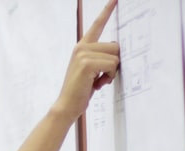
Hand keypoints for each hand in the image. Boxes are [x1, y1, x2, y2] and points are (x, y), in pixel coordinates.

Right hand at [52, 0, 120, 121]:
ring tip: (99, 82)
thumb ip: (100, 58)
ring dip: (112, 72)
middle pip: (115, 45)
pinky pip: (112, 64)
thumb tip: (118, 55)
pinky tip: (98, 84)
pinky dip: (109, 77)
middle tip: (102, 78)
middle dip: (114, 63)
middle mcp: (82, 47)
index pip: (97, 24)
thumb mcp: (91, 71)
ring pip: (115, 56)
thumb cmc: (80, 91)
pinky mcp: (87, 63)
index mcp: (82, 47)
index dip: (107, 10)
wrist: (66, 105)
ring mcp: (83, 54)